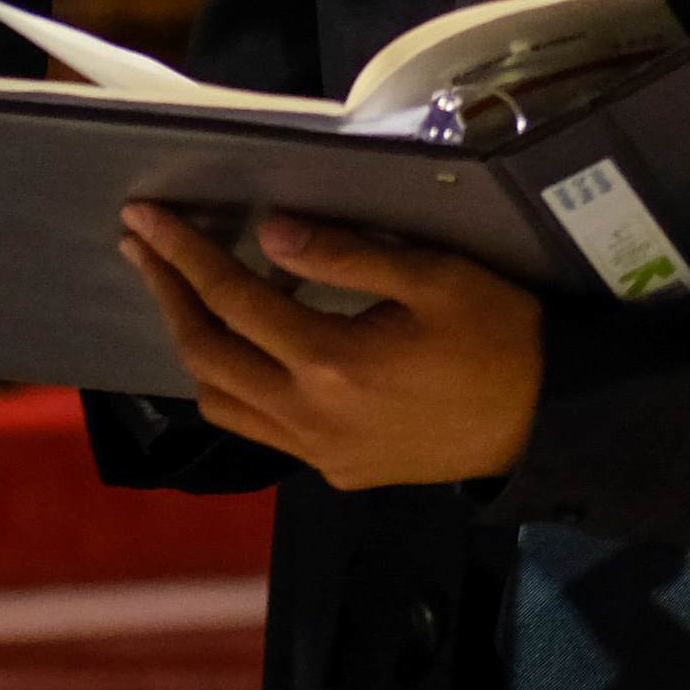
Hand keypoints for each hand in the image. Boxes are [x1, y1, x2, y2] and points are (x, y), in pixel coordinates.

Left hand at [123, 202, 542, 489]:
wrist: (547, 422)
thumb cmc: (499, 336)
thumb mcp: (432, 277)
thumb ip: (345, 254)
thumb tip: (269, 232)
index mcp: (332, 364)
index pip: (232, 301)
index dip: (182, 255)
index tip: (142, 219)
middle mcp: (310, 418)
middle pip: (207, 358)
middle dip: (169, 298)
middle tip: (145, 249)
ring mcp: (320, 454)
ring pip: (224, 405)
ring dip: (197, 349)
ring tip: (193, 296)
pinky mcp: (337, 471)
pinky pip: (263, 430)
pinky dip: (241, 386)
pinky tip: (257, 350)